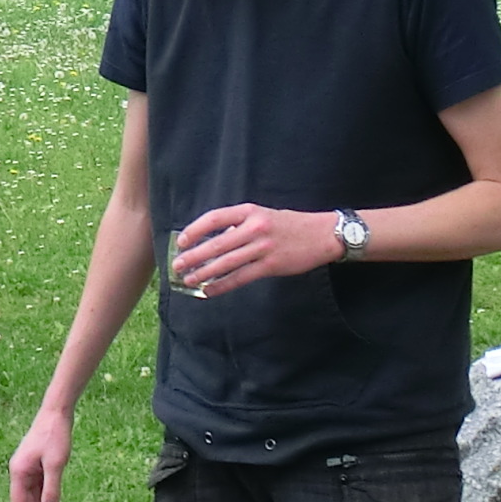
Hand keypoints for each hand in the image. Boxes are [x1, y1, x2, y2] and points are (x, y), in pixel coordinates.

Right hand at [8, 407, 72, 501]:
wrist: (56, 413)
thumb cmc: (54, 436)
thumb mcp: (56, 464)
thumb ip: (51, 490)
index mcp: (19, 472)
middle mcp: (20, 472)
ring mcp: (28, 469)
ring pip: (35, 496)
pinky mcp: (37, 465)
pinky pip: (41, 488)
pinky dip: (49, 499)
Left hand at [167, 203, 344, 295]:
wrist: (323, 234)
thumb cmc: (290, 225)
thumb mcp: (263, 215)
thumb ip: (240, 226)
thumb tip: (215, 240)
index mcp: (250, 211)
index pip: (215, 218)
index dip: (195, 230)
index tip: (181, 241)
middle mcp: (255, 227)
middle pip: (217, 243)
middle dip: (194, 256)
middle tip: (177, 266)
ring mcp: (263, 247)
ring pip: (226, 262)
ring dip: (204, 272)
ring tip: (188, 279)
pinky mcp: (271, 265)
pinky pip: (241, 277)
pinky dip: (222, 285)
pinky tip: (209, 290)